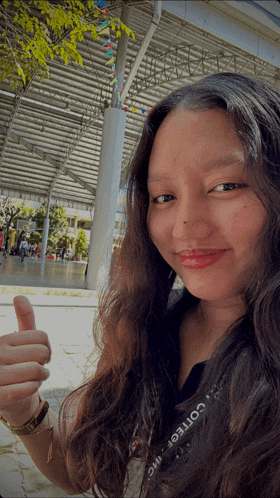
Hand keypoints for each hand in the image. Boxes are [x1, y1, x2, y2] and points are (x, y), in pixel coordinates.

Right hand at [0, 296, 50, 423]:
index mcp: (3, 340)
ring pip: (37, 369)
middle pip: (42, 352)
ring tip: (34, 379)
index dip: (47, 348)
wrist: (4, 398)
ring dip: (41, 377)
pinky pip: (29, 387)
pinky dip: (34, 388)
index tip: (40, 356)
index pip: (42, 336)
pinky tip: (27, 389)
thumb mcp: (18, 341)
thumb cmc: (14, 365)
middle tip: (37, 369)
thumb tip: (19, 296)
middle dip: (45, 363)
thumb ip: (24, 319)